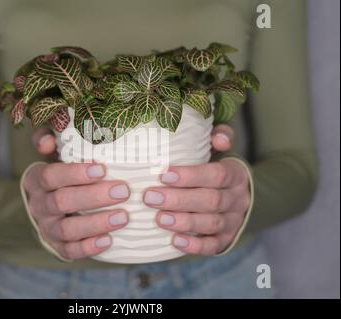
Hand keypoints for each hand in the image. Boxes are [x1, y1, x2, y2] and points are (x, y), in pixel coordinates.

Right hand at [24, 129, 129, 259]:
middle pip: (62, 202)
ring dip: (96, 224)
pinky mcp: (57, 246)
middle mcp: (39, 205)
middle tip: (124, 191)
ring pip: (67, 229)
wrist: (48, 205)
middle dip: (94, 197)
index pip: (51, 176)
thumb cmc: (60, 175)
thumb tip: (47, 142)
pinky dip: (88, 248)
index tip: (103, 169)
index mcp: (37, 180)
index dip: (75, 173)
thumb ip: (51, 138)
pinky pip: (69, 251)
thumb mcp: (55, 154)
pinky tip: (109, 241)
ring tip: (123, 217)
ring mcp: (47, 228)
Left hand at [143, 125, 250, 255]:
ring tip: (159, 219)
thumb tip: (218, 139)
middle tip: (150, 197)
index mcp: (235, 174)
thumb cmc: (216, 169)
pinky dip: (195, 245)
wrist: (237, 196)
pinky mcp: (226, 239)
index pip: (217, 174)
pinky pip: (213, 246)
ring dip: (184, 222)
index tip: (163, 174)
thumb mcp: (220, 150)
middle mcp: (237, 199)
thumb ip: (219, 136)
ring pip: (211, 224)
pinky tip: (175, 241)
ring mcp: (233, 221)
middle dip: (179, 200)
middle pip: (211, 201)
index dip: (191, 176)